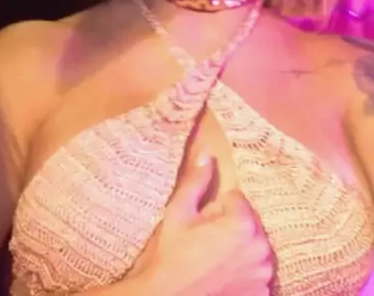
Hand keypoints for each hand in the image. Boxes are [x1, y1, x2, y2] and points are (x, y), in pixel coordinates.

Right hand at [128, 153, 273, 295]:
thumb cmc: (171, 257)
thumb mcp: (178, 213)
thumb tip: (208, 153)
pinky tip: (225, 279)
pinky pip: (259, 275)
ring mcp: (264, 275)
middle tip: (207, 243)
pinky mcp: (263, 295)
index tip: (203, 225)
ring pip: (256, 249)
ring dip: (242, 250)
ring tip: (215, 262)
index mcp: (243, 223)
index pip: (238, 200)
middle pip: (250, 224)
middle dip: (233, 228)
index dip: (218, 210)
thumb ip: (196, 181)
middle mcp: (261, 248)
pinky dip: (247, 274)